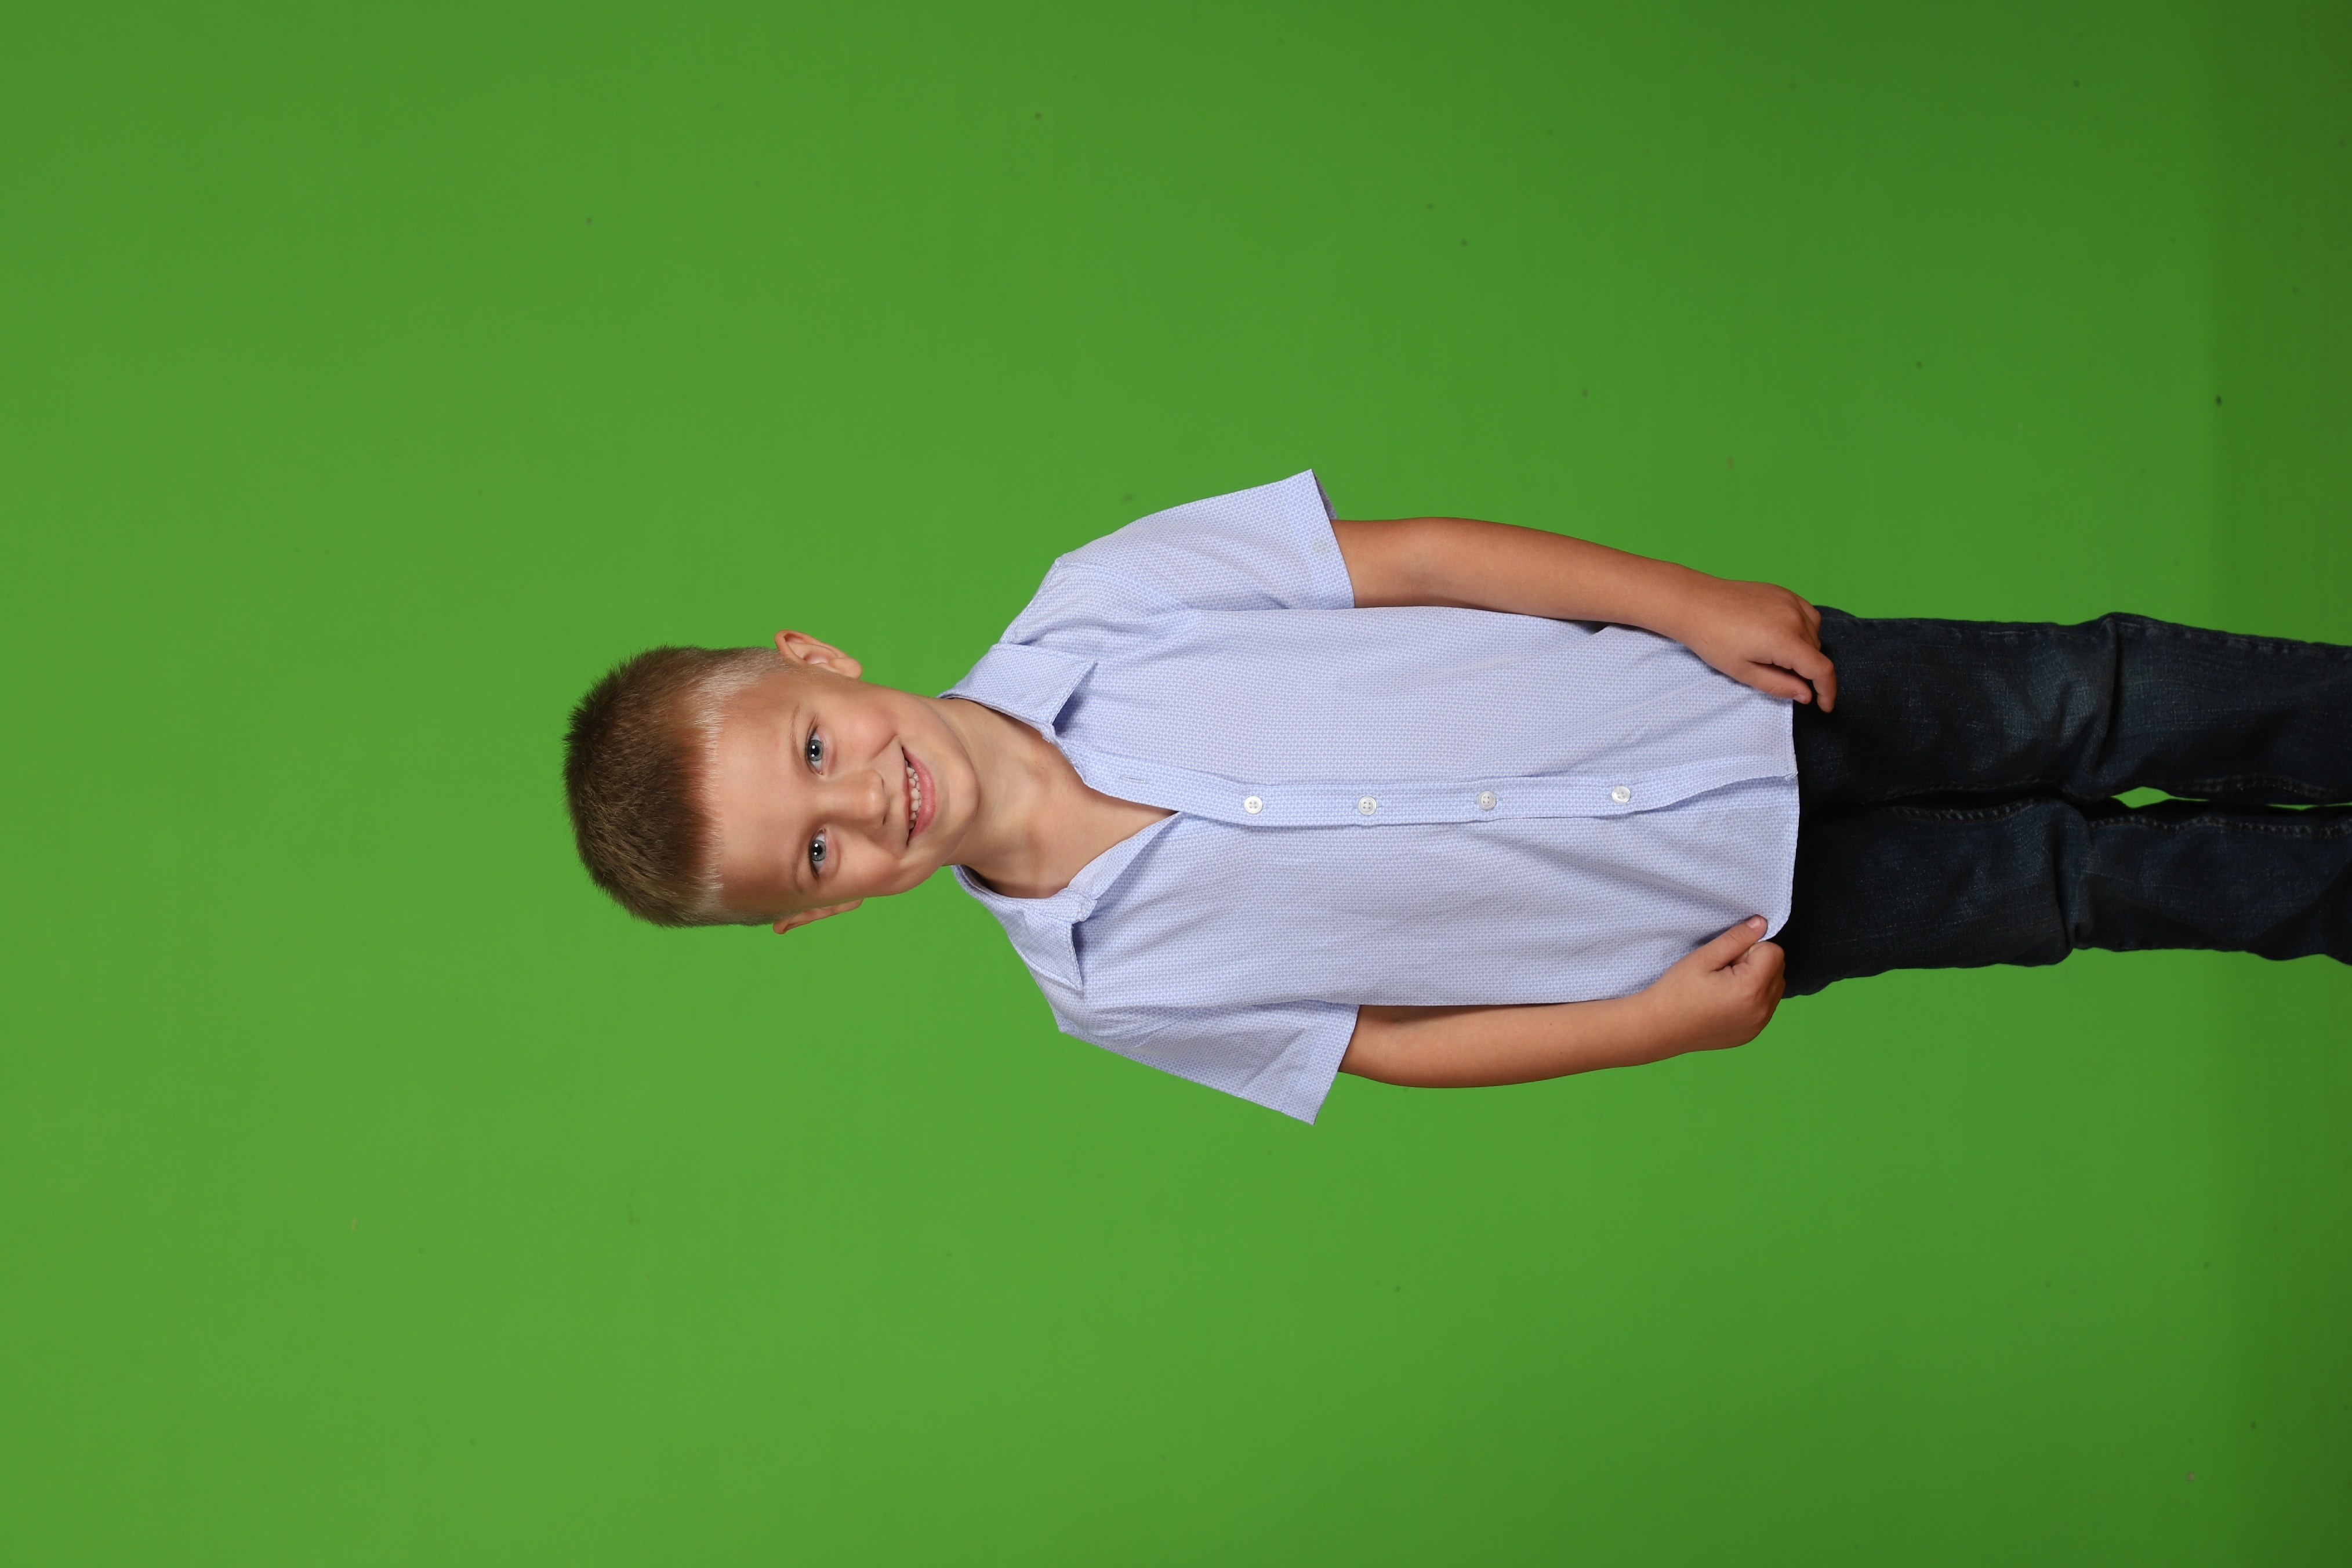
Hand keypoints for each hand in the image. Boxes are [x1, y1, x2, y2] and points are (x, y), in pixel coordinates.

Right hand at [1629, 917, 1786, 1058]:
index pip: (1774, 951)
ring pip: (1774, 987)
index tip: (1725, 959)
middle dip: (1756, 963)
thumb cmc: (1677, 991)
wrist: (1660, 1028)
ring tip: (1725, 987)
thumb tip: (1762, 923)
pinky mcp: (1753, 1033)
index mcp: (1751, 988)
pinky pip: (1766, 1006)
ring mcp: (1759, 1024)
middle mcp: (1762, 1009)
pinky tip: (1727, 1002)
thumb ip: (1736, 938)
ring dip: (1757, 981)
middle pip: (1778, 969)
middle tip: (1724, 972)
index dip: (1749, 948)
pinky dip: (1753, 999)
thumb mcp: (1703, 957)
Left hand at [1670, 577, 1836, 709]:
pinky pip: (1808, 614)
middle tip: (1779, 676)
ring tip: (1775, 655)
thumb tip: (1806, 694)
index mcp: (1784, 640)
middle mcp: (1793, 617)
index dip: (1828, 691)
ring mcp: (1790, 601)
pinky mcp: (1784, 592)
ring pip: (1815, 634)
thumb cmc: (1712, 639)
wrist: (1695, 604)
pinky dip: (1804, 629)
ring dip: (1805, 650)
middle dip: (1807, 672)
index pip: (1822, 669)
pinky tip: (1784, 636)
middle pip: (1817, 653)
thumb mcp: (1743, 672)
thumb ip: (1779, 686)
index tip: (1824, 706)